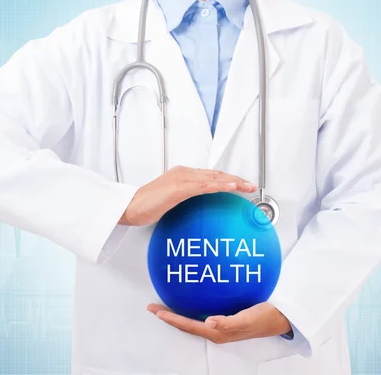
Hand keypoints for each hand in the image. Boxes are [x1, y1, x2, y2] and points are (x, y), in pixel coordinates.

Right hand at [119, 166, 256, 225]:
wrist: (129, 206)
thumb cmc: (146, 205)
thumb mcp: (171, 201)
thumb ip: (185, 199)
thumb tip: (198, 209)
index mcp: (183, 174)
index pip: (211, 175)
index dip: (228, 179)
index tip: (241, 186)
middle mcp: (184, 173)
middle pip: (217, 174)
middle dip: (236, 179)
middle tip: (251, 186)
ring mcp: (182, 179)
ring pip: (214, 178)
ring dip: (234, 182)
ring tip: (248, 186)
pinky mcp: (178, 188)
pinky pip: (204, 186)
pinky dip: (220, 186)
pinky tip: (231, 188)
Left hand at [147, 302, 291, 343]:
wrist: (280, 317)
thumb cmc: (264, 318)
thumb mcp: (247, 319)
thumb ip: (228, 322)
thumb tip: (208, 322)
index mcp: (218, 332)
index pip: (188, 326)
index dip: (171, 319)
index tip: (156, 311)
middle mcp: (217, 330)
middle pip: (186, 325)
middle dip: (168, 317)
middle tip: (153, 307)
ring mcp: (220, 326)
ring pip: (192, 321)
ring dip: (177, 315)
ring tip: (164, 306)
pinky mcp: (225, 319)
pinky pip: (202, 316)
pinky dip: (190, 310)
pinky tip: (188, 301)